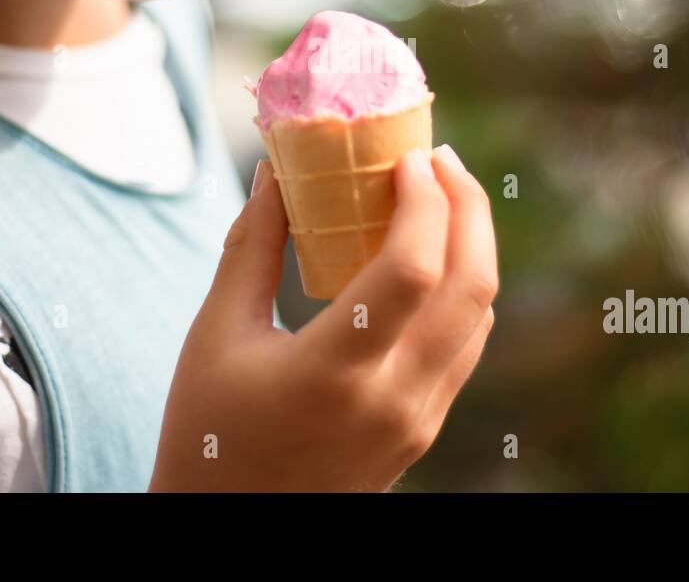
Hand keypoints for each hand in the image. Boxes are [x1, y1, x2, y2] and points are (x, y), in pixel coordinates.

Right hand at [148, 144, 498, 491]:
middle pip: (472, 286)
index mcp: (333, 372)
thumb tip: (275, 170)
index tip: (410, 156)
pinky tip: (430, 258)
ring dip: (472, 245)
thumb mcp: (215, 335)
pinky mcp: (423, 430)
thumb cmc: (208, 432)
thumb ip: (250, 247)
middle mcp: (392, 398)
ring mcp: (417, 419)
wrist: (229, 531)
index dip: (425, 201)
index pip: (413, 271)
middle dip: (469, 207)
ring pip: (480, 316)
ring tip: (437, 197)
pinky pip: (465, 346)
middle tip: (439, 158)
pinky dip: (461, 290)